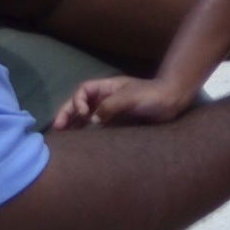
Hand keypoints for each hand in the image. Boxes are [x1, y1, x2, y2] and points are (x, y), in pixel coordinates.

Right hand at [50, 74, 189, 131]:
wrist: (172, 102)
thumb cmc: (152, 95)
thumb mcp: (130, 97)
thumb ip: (110, 106)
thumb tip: (92, 119)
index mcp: (107, 88)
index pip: (84, 91)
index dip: (77, 101)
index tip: (83, 113)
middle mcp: (106, 98)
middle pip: (80, 103)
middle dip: (67, 113)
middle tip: (57, 127)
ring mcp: (110, 110)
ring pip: (85, 116)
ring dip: (73, 124)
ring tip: (62, 135)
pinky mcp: (116, 123)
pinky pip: (96, 126)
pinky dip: (86, 132)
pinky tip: (80, 141)